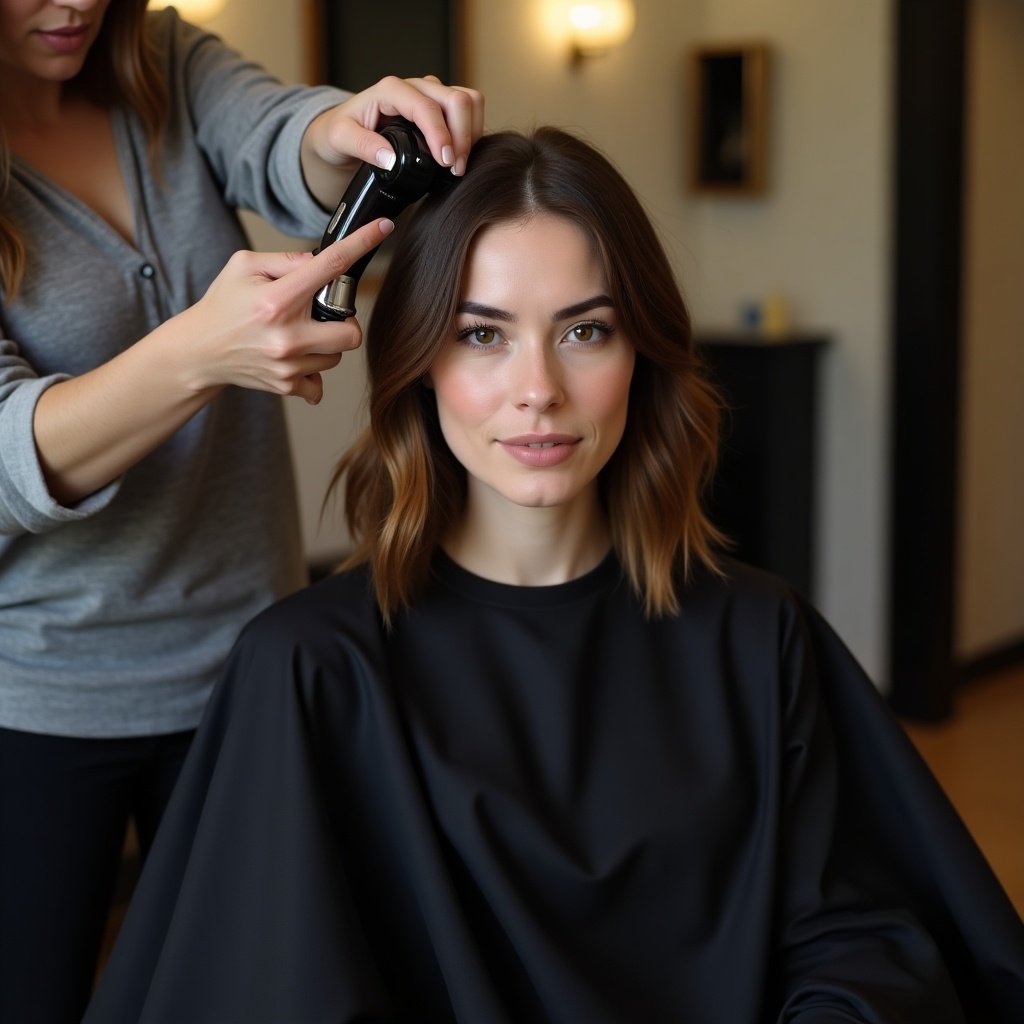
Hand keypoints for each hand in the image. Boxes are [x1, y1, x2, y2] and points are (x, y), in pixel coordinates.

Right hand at [180, 217, 394, 404]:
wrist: (198, 352)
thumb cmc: (223, 305)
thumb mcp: (244, 266)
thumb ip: (286, 260)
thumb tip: (322, 262)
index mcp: (277, 299)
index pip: (331, 266)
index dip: (362, 244)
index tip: (384, 229)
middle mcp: (286, 335)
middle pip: (351, 332)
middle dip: (344, 321)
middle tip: (322, 314)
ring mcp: (287, 364)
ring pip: (337, 355)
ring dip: (326, 343)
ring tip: (298, 334)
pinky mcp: (286, 385)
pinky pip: (321, 382)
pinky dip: (313, 370)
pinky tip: (295, 358)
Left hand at [301, 75, 484, 206]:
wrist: (344, 132)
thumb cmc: (340, 132)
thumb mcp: (340, 139)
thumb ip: (362, 146)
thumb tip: (389, 158)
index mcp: (391, 91)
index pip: (426, 107)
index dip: (441, 134)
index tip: (445, 162)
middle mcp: (414, 87)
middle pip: (456, 99)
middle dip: (462, 136)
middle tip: (455, 169)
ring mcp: (430, 95)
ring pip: (469, 101)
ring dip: (471, 133)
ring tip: (458, 165)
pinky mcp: (440, 108)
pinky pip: (468, 112)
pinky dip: (471, 133)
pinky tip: (458, 157)